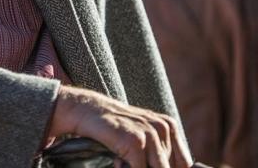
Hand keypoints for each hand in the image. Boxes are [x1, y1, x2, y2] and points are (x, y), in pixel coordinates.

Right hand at [46, 85, 191, 167]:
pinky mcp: (135, 142)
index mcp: (168, 125)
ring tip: (124, 159)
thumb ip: (161, 152)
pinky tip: (117, 160)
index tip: (147, 163)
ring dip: (137, 167)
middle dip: (149, 167)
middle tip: (131, 159)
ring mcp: (149, 133)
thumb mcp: (144, 133)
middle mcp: (162, 127)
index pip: (184, 164)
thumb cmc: (116, 127)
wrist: (88, 110)